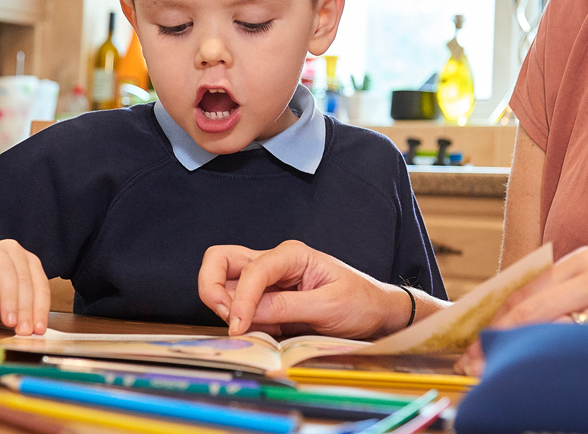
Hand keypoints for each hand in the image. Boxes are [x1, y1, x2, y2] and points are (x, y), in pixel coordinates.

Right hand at [0, 240, 49, 334]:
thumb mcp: (2, 307)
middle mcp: (12, 251)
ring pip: (7, 274)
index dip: (41, 308)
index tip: (39, 329)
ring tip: (10, 322)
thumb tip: (30, 327)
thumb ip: (16, 312)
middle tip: (24, 329)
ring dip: (10, 301)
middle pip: (25, 279)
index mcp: (26, 260)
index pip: (40, 284)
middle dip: (26, 308)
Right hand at [198, 240, 412, 338]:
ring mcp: (267, 280)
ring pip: (222, 281)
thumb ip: (287, 307)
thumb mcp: (329, 306)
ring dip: (226, 307)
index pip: (252, 270)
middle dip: (212, 288)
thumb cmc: (360, 302)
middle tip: (230, 319)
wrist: (375, 312)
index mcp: (292, 254)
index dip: (240, 299)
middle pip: (220, 260)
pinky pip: (236, 305)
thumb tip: (248, 314)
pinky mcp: (266, 300)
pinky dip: (240, 320)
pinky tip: (267, 332)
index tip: (238, 327)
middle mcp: (274, 261)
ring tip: (254, 329)